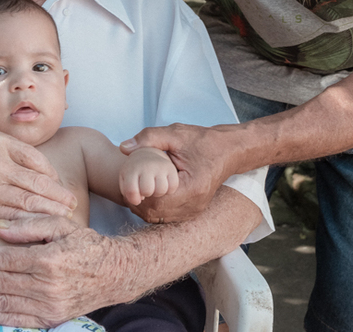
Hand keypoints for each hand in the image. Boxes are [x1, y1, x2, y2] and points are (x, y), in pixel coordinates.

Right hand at [0, 128, 77, 220]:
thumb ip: (9, 149)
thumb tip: (37, 165)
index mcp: (0, 142)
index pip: (38, 160)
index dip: (53, 175)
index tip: (60, 185)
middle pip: (39, 182)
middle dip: (58, 195)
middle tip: (72, 204)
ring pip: (29, 201)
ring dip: (50, 211)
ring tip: (64, 216)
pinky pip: (11, 216)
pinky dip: (29, 223)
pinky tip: (40, 226)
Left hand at [0, 215, 125, 327]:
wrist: (114, 273)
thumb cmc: (85, 244)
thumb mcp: (62, 224)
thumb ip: (30, 224)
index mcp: (48, 259)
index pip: (4, 260)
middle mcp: (46, 285)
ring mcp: (49, 305)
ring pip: (3, 303)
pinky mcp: (51, 318)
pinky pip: (18, 320)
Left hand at [120, 123, 235, 223]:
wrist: (228, 150)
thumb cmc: (203, 141)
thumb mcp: (176, 134)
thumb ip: (149, 138)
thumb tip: (124, 148)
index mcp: (193, 187)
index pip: (156, 200)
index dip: (138, 193)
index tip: (128, 179)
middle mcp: (194, 205)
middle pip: (155, 213)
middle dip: (138, 201)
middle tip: (127, 185)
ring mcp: (194, 211)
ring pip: (159, 218)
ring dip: (144, 207)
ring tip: (135, 189)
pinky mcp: (192, 211)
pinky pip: (167, 217)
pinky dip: (154, 208)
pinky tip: (148, 193)